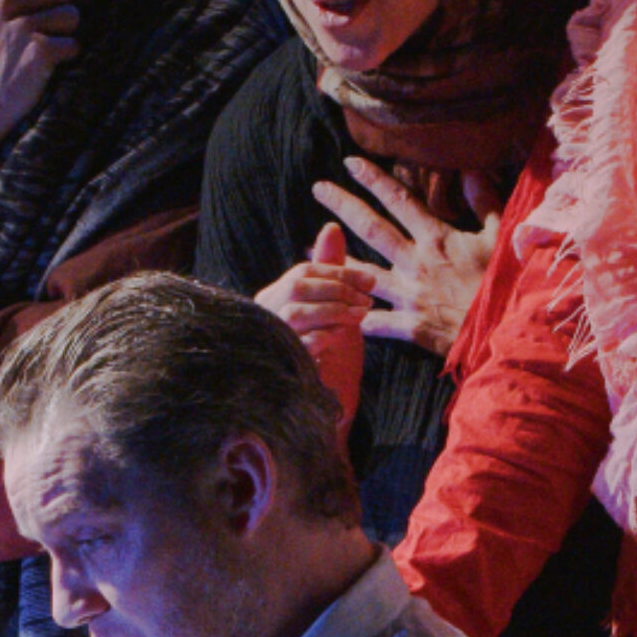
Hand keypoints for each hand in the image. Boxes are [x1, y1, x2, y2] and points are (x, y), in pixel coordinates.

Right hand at [0, 0, 79, 139]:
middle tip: (37, 32)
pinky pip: (73, 43)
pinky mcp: (40, 51)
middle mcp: (1, 2)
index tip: (38, 0)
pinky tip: (43, 65)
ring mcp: (20, 26)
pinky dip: (65, 56)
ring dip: (63, 34)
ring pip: (72, 15)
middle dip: (58, 10)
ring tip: (38, 48)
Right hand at [255, 222, 367, 427]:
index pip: (303, 272)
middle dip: (338, 288)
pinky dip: (324, 337)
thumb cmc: (328, 356)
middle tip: (368, 297)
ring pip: (297, 311)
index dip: (339, 271)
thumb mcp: (335, 310)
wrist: (321, 410)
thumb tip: (331, 226)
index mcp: (274, 299)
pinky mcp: (276, 365)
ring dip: (334, 310)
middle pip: (297, 287)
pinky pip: (299, 344)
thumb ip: (332, 273)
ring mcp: (267, 340)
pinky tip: (342, 339)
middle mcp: (264, 316)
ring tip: (360, 315)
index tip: (371, 278)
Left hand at [311, 160, 502, 358]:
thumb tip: (472, 171)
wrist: (506, 330)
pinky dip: (358, 319)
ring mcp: (409, 295)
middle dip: (343, 206)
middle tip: (318, 189)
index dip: (374, 180)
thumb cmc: (506, 281)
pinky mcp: (410, 326)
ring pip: (363, 275)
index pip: (400, 201)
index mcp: (437, 239)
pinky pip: (376, 323)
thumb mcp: (500, 236)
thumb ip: (484, 203)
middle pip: (372, 229)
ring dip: (336, 263)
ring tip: (308, 252)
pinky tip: (341, 315)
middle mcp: (416, 263)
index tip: (350, 163)